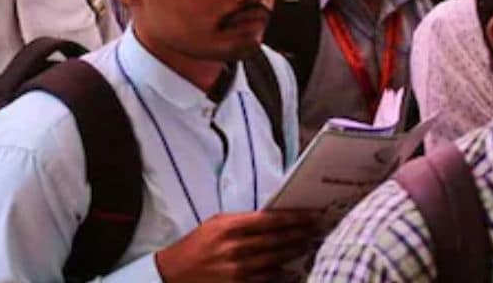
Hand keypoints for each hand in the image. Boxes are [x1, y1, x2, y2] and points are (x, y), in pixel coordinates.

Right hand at [154, 210, 319, 281]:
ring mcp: (238, 269)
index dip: (294, 218)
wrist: (175, 273)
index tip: (310, 216)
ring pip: (277, 260)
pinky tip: (291, 268)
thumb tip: (272, 218)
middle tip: (316, 230)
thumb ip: (242, 221)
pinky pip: (268, 279)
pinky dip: (282, 273)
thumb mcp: (216, 224)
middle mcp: (235, 247)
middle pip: (278, 240)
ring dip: (295, 252)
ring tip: (308, 245)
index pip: (271, 220)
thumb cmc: (197, 245)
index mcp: (230, 226)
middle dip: (300, 234)